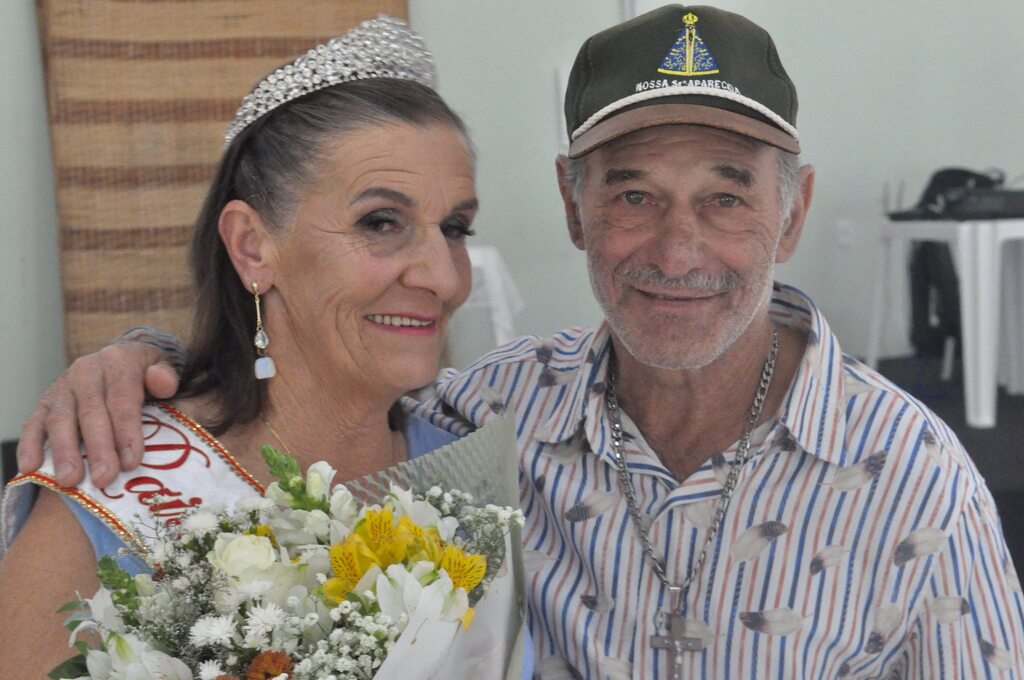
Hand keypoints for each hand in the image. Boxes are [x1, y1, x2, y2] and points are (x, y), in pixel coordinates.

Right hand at [16, 342, 179, 487]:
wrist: (120, 358)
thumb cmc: (147, 373)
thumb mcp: (163, 367)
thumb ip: (166, 377)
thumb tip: (163, 382)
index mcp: (119, 361)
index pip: (123, 398)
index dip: (127, 431)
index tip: (132, 462)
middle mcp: (87, 371)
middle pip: (91, 412)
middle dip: (98, 448)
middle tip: (104, 478)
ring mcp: (63, 387)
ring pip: (60, 419)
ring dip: (64, 452)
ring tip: (70, 480)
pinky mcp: (45, 402)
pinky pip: (34, 424)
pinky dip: (30, 446)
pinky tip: (31, 468)